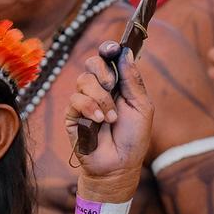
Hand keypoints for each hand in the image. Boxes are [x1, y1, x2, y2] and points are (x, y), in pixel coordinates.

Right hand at [66, 41, 154, 201]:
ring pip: (84, 80)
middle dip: (103, 71)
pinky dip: (90, 108)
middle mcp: (100, 90)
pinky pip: (76, 99)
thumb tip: (126, 54)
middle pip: (92, 63)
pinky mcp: (72, 114)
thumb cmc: (133, 138)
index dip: (109, 49)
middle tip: (111, 85)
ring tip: (110, 118)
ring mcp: (84, 101)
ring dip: (101, 97)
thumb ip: (133, 80)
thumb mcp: (141, 107)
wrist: (119, 165)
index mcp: (118, 85)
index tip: (113, 48)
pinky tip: (99, 121)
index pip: (109, 60)